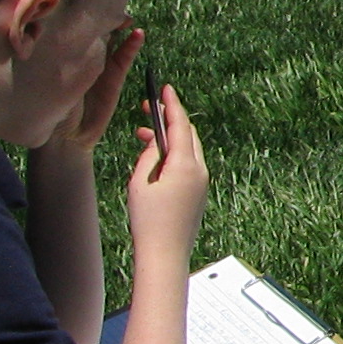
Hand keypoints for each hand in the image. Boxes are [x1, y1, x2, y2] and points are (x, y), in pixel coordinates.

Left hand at [54, 23, 143, 152]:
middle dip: (103, 13)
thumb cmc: (49, 104)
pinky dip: (131, 45)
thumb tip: (41, 28)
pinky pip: (124, 58)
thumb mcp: (48, 75)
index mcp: (66, 52)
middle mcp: (85, 55)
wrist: (66, 135)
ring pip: (112, 39)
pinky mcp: (114, 78)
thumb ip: (54, 56)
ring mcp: (101, 65)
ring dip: (120, 26)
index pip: (77, 26)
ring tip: (125, 16)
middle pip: (96, 28)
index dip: (83, 11)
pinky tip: (136, 33)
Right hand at [125, 79, 209, 261]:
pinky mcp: (199, 194)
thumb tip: (157, 141)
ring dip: (170, 138)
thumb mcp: (140, 182)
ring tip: (144, 134)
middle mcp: (199, 171)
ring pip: (189, 149)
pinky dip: (174, 154)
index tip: (165, 88)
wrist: (164, 255)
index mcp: (185, 165)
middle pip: (188, 134)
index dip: (171, 104)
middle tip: (149, 110)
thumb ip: (149, 155)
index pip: (180, 125)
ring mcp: (202, 183)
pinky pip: (189, 164)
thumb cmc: (148, 221)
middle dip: (170, 119)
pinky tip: (156, 156)